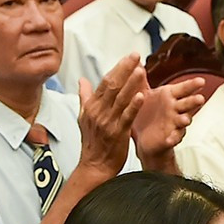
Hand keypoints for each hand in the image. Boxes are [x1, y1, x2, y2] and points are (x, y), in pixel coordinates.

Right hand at [75, 55, 148, 178]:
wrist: (94, 167)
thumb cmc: (92, 143)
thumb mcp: (83, 117)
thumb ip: (85, 97)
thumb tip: (82, 80)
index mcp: (91, 106)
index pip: (105, 82)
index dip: (118, 68)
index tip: (129, 57)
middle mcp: (98, 112)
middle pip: (112, 86)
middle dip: (125, 69)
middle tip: (136, 55)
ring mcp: (107, 123)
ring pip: (120, 99)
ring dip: (131, 83)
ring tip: (141, 70)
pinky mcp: (117, 134)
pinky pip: (126, 117)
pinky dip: (133, 106)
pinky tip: (142, 96)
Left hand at [131, 76, 207, 168]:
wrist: (143, 137)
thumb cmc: (147, 112)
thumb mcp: (142, 93)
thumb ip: (140, 78)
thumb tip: (135, 59)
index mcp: (170, 95)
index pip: (183, 88)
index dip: (192, 85)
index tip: (201, 81)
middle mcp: (175, 108)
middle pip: (187, 103)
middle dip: (194, 101)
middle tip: (200, 98)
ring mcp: (174, 123)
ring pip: (184, 120)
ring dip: (185, 120)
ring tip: (185, 120)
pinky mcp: (170, 137)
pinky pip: (173, 138)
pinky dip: (173, 138)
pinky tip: (170, 139)